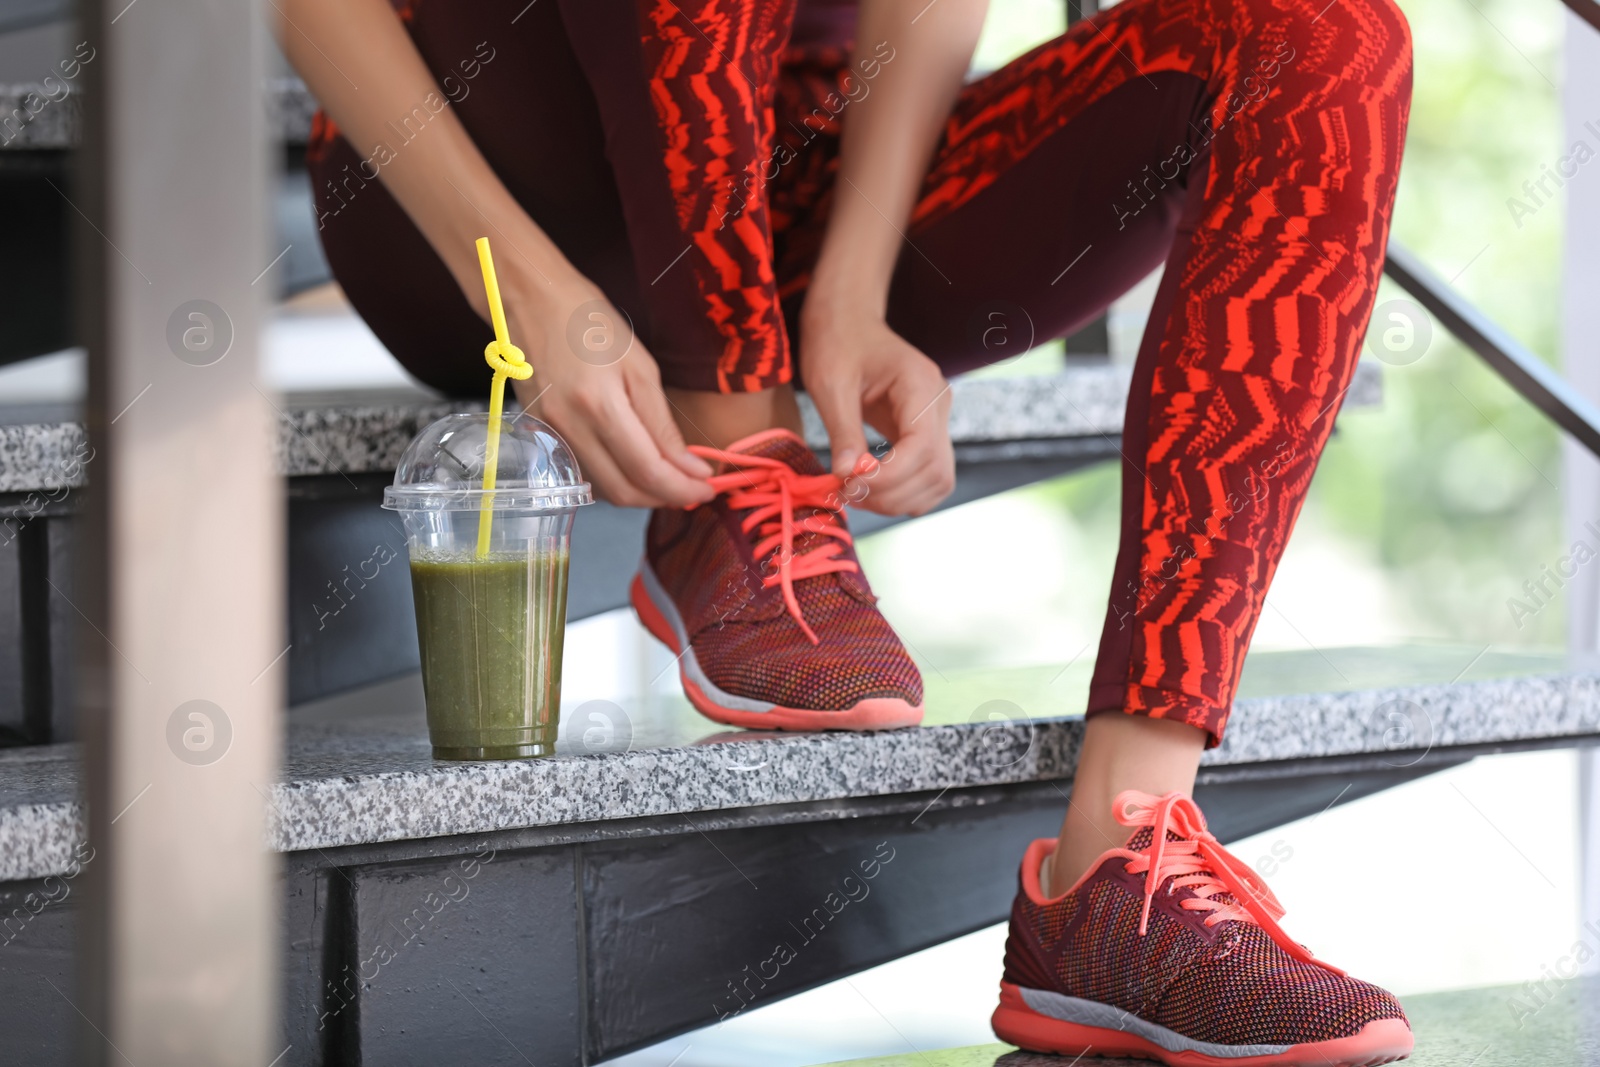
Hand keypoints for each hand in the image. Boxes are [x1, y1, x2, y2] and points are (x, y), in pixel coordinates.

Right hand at [497, 267, 714, 508]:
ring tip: (669, 480)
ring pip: (603, 490)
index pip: (648, 469)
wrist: (532, 302)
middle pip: (624, 490)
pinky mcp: (540, 436)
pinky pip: (584, 475)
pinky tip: (634, 469)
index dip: (682, 487)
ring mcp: (550, 435)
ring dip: (641, 494)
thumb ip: (662, 424)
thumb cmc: (590, 323)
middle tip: (693, 489)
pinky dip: (614, 481)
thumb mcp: (640, 366)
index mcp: (600, 404)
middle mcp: (570, 428)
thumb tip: (689, 466)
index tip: (707, 487)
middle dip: (665, 497)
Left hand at [800, 298, 954, 516]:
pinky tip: (869, 488)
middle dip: (891, 493)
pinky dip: (903, 492)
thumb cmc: (837, 341)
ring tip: (855, 492)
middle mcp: (938, 403)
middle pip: (936, 470)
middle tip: (847, 493)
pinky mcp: (926, 432)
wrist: (847, 319)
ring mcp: (937, 419)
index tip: (851, 483)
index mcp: (920, 383)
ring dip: (898, 499)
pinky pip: (927, 475)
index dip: (890, 476)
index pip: (922, 446)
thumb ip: (842, 431)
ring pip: (938, 480)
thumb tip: (846, 477)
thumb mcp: (830, 384)